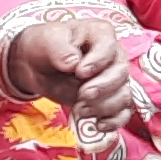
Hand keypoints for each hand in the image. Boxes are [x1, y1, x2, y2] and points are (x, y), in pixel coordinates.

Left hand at [4, 18, 135, 121]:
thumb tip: (73, 62)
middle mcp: (113, 56)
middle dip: (102, 88)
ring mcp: (113, 79)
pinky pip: (122, 113)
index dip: (98, 61)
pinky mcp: (109, 99)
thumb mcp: (46, 41)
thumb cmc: (45, 46)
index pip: (110, 47)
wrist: (37, 65)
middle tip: (81, 95)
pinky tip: (97, 125)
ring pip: (123, 95)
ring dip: (104, 106)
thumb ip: (59, 49)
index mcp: (100, 34)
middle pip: (121, 74)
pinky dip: (113, 121)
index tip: (79, 71)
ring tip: (80, 110)